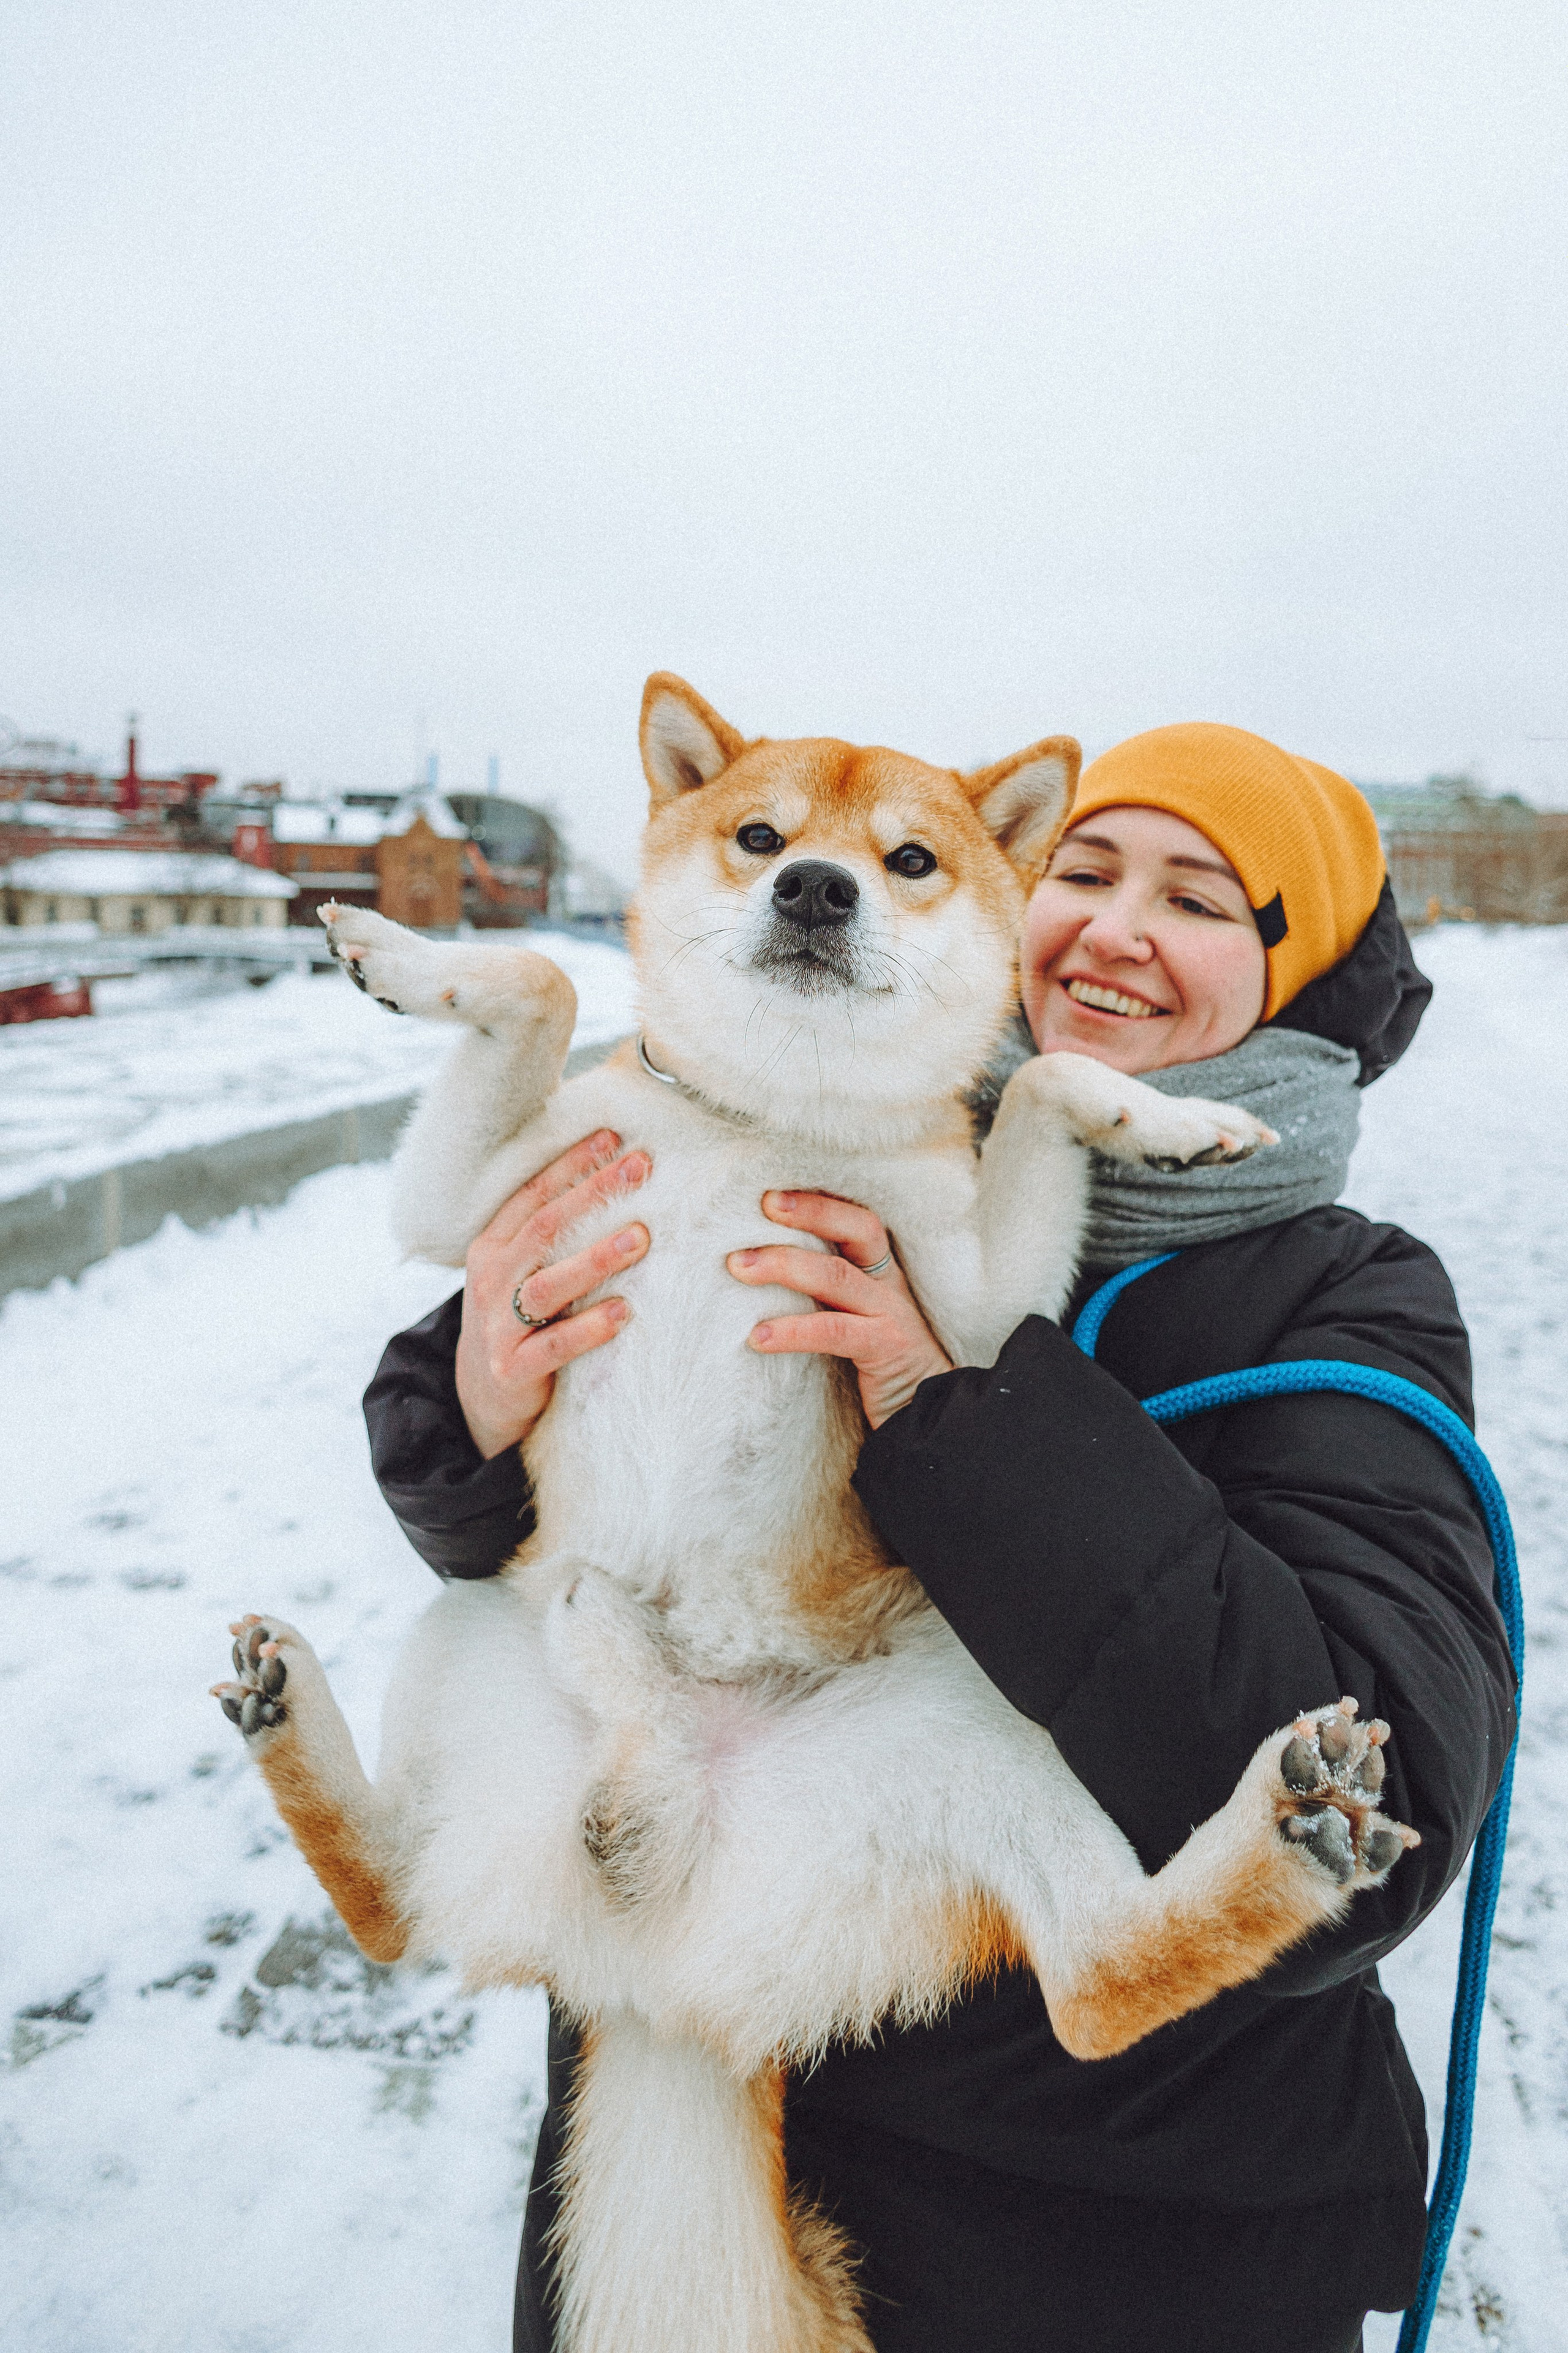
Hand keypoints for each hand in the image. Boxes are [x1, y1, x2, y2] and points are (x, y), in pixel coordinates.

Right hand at [455, 1131, 650, 1458]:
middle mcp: (489, 1279)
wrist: (483, 1397)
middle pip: (543, 1227)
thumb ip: (554, 1237)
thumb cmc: (518, 1320)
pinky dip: (589, 1328)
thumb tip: (617, 1183)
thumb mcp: (522, 1272)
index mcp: (492, 1246)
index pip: (532, 1194)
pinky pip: (553, 1345)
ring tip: (641, 1237)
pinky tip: (624, 1313)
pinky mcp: (513, 1368)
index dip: (571, 1164)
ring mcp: (498, 1325)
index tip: (614, 1137)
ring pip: (547, 1284)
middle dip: (593, 1193)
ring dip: (596, 1258)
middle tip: (640, 1167)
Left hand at [727, 1192, 952, 1429]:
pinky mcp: (888, 1351)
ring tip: (739, 1266)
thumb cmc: (878, 1371)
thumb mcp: (851, 1323)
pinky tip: (757, 1338)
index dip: (820, 1201)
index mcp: (880, 1275)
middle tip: (763, 1203)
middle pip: (859, 1229)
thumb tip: (754, 1275)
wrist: (930, 1421)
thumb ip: (820, 1299)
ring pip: (838, 1277)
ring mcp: (892, 1316)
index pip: (856, 1222)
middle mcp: (889, 1287)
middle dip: (812, 1211)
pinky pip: (835, 1332)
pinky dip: (792, 1331)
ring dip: (785, 1265)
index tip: (774, 1190)